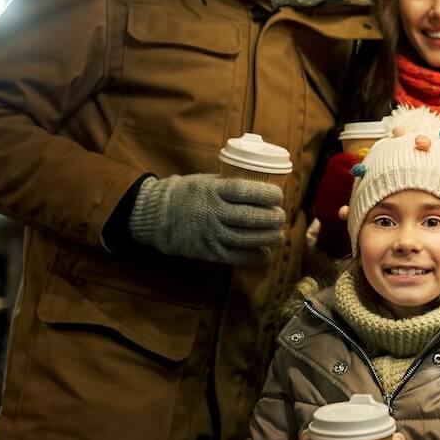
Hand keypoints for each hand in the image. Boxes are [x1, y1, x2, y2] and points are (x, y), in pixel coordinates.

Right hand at [127, 174, 284, 264]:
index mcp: (213, 190)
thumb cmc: (189, 194)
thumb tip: (264, 188)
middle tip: (281, 217)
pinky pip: (235, 257)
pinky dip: (255, 257)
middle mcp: (212, 212)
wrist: (157, 215)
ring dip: (268, 238)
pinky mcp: (208, 252)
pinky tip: (266, 253)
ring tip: (278, 234)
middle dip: (272, 218)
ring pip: (246, 239)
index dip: (267, 194)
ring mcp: (210, 234)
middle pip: (249, 217)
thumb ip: (231, 186)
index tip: (278, 196)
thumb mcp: (207, 182)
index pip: (246, 191)